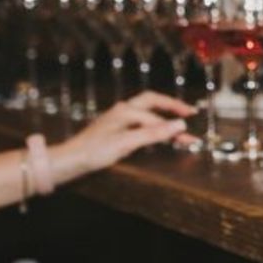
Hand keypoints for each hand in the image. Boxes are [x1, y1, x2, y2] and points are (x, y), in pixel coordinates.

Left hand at [51, 91, 196, 181]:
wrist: (72, 160)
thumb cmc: (95, 151)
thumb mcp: (128, 143)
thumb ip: (154, 133)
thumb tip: (180, 125)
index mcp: (126, 110)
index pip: (157, 116)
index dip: (174, 125)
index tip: (191, 133)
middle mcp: (123, 110)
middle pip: (152, 102)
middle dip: (171, 106)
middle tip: (189, 112)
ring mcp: (118, 118)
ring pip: (146, 112)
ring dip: (163, 116)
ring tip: (178, 125)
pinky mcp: (115, 129)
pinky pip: (140, 122)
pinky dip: (153, 125)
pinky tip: (157, 134)